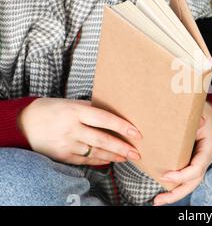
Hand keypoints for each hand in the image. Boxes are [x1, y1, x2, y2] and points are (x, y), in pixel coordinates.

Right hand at [17, 98, 141, 165]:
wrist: (23, 123)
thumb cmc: (52, 109)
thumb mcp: (70, 103)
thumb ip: (91, 108)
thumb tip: (116, 112)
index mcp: (75, 111)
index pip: (104, 119)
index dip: (122, 127)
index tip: (137, 133)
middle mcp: (71, 128)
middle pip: (102, 140)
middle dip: (122, 147)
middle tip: (137, 153)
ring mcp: (65, 143)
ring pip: (95, 152)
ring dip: (113, 155)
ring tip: (127, 157)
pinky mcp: (61, 155)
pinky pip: (85, 160)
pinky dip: (99, 160)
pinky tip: (110, 160)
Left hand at [153, 101, 211, 205]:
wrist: (208, 115)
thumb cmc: (203, 113)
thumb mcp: (201, 112)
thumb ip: (199, 116)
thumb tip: (200, 120)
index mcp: (208, 148)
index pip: (198, 168)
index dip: (182, 175)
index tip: (165, 175)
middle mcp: (205, 159)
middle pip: (193, 182)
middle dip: (176, 193)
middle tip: (158, 199)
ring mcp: (199, 163)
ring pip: (189, 184)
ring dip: (174, 194)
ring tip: (156, 201)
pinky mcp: (192, 164)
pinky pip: (185, 180)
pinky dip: (174, 187)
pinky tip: (161, 192)